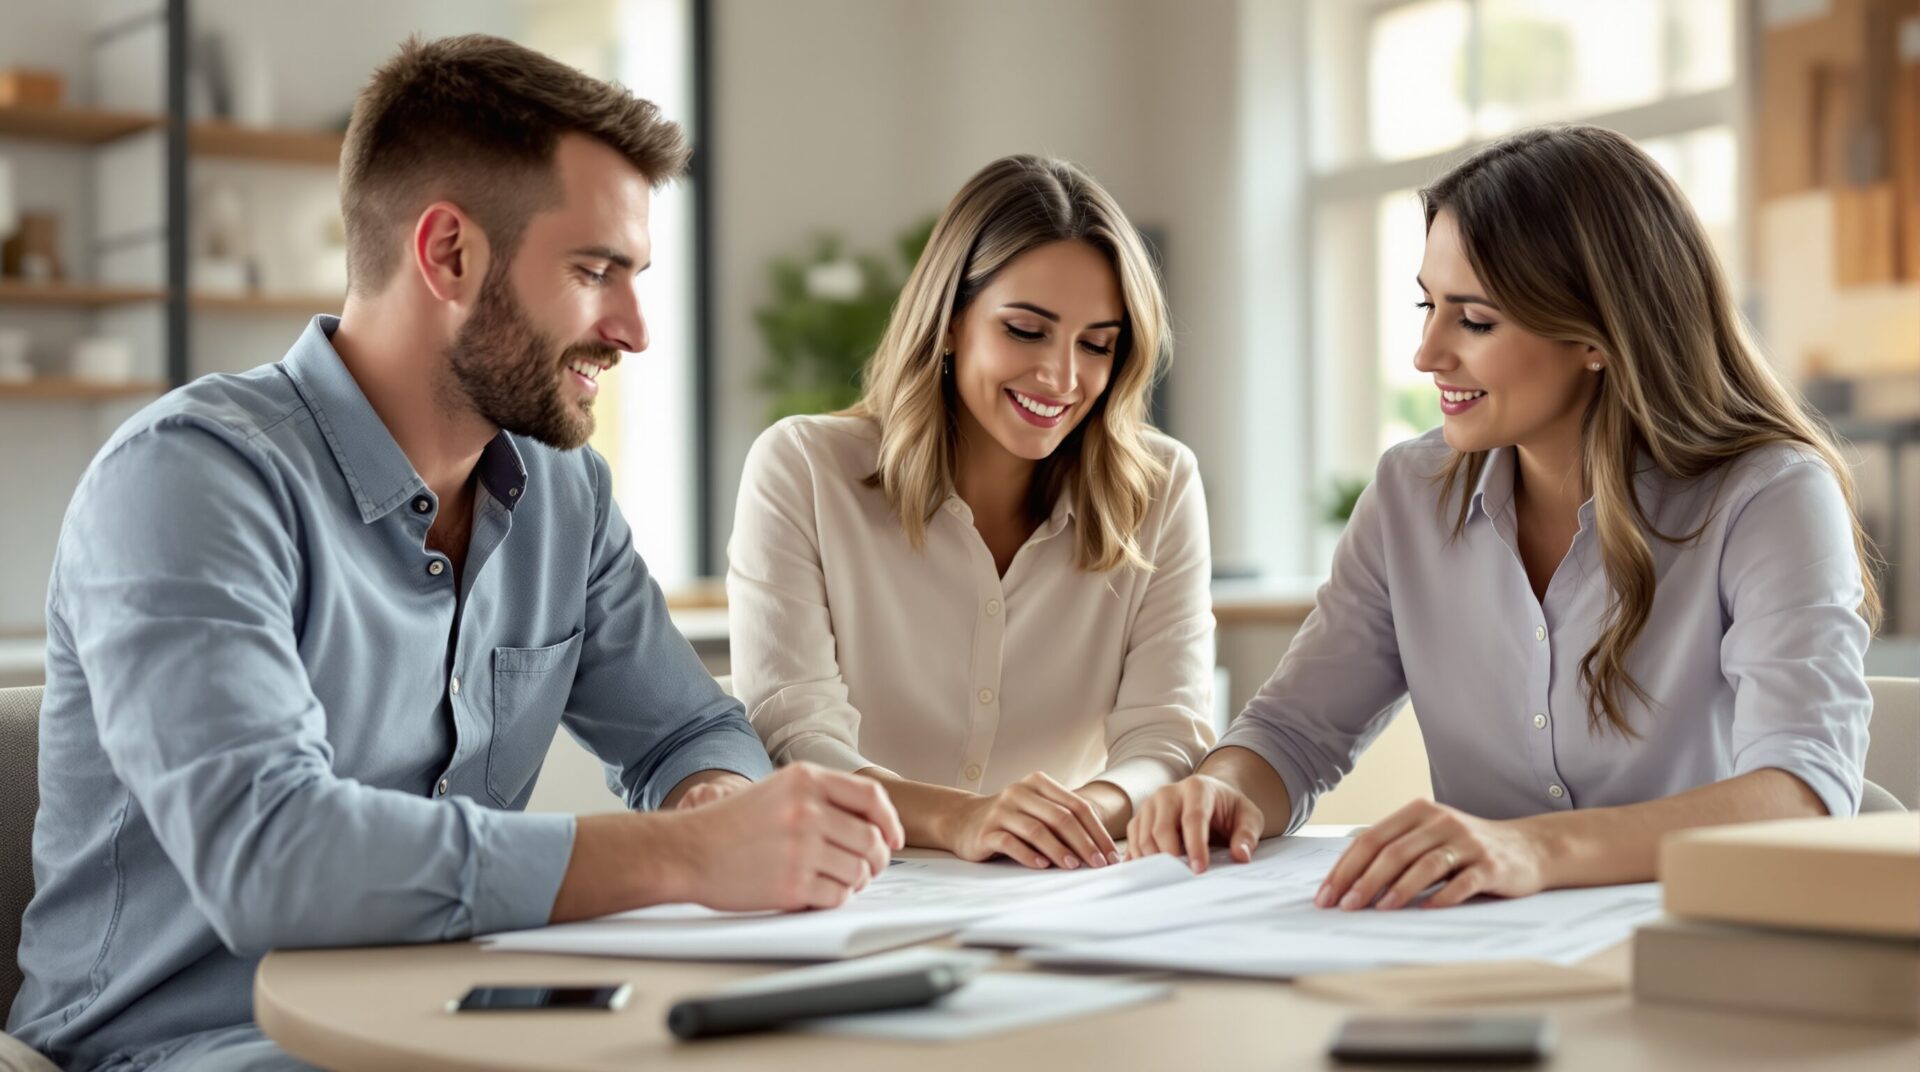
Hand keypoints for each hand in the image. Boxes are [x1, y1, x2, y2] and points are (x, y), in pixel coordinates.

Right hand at [667, 763, 904, 911]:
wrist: (687, 851)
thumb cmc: (731, 825)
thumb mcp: (778, 790)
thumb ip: (822, 798)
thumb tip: (873, 823)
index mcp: (806, 780)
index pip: (872, 796)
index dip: (890, 821)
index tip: (893, 838)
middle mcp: (807, 810)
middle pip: (871, 839)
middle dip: (876, 859)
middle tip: (867, 867)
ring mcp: (801, 848)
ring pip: (859, 871)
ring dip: (854, 880)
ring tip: (834, 879)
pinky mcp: (791, 885)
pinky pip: (838, 896)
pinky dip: (834, 898)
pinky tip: (816, 892)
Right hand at [946, 772, 1120, 869]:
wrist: (963, 820)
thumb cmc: (1011, 818)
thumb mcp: (1037, 809)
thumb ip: (1062, 820)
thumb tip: (1100, 848)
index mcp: (1039, 783)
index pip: (1077, 806)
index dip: (1097, 831)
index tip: (1111, 854)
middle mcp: (1020, 792)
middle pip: (1061, 817)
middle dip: (1085, 843)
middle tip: (1099, 864)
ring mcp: (1002, 811)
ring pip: (1037, 830)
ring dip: (1060, 850)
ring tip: (1074, 867)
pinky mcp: (986, 831)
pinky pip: (1010, 842)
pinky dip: (1028, 855)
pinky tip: (1042, 866)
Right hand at [1126, 774, 1263, 872]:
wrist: (1211, 798)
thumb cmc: (1229, 810)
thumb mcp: (1248, 818)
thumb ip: (1247, 835)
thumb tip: (1241, 855)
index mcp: (1197, 788)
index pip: (1193, 818)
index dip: (1195, 846)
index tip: (1199, 869)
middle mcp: (1169, 792)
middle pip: (1162, 828)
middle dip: (1171, 857)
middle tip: (1182, 878)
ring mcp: (1151, 804)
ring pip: (1144, 836)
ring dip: (1155, 861)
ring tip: (1170, 879)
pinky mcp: (1140, 817)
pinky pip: (1133, 840)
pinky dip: (1140, 859)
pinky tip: (1152, 873)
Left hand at [1315, 799, 1547, 910]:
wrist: (1528, 848)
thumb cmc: (1465, 848)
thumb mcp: (1428, 838)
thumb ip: (1394, 850)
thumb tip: (1346, 883)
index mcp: (1417, 812)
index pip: (1370, 839)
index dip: (1345, 867)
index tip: (1326, 895)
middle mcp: (1440, 821)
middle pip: (1393, 851)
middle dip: (1363, 880)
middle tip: (1344, 906)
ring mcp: (1467, 841)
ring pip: (1425, 865)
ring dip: (1398, 889)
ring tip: (1378, 909)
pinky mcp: (1491, 864)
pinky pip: (1463, 881)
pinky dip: (1443, 897)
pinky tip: (1426, 910)